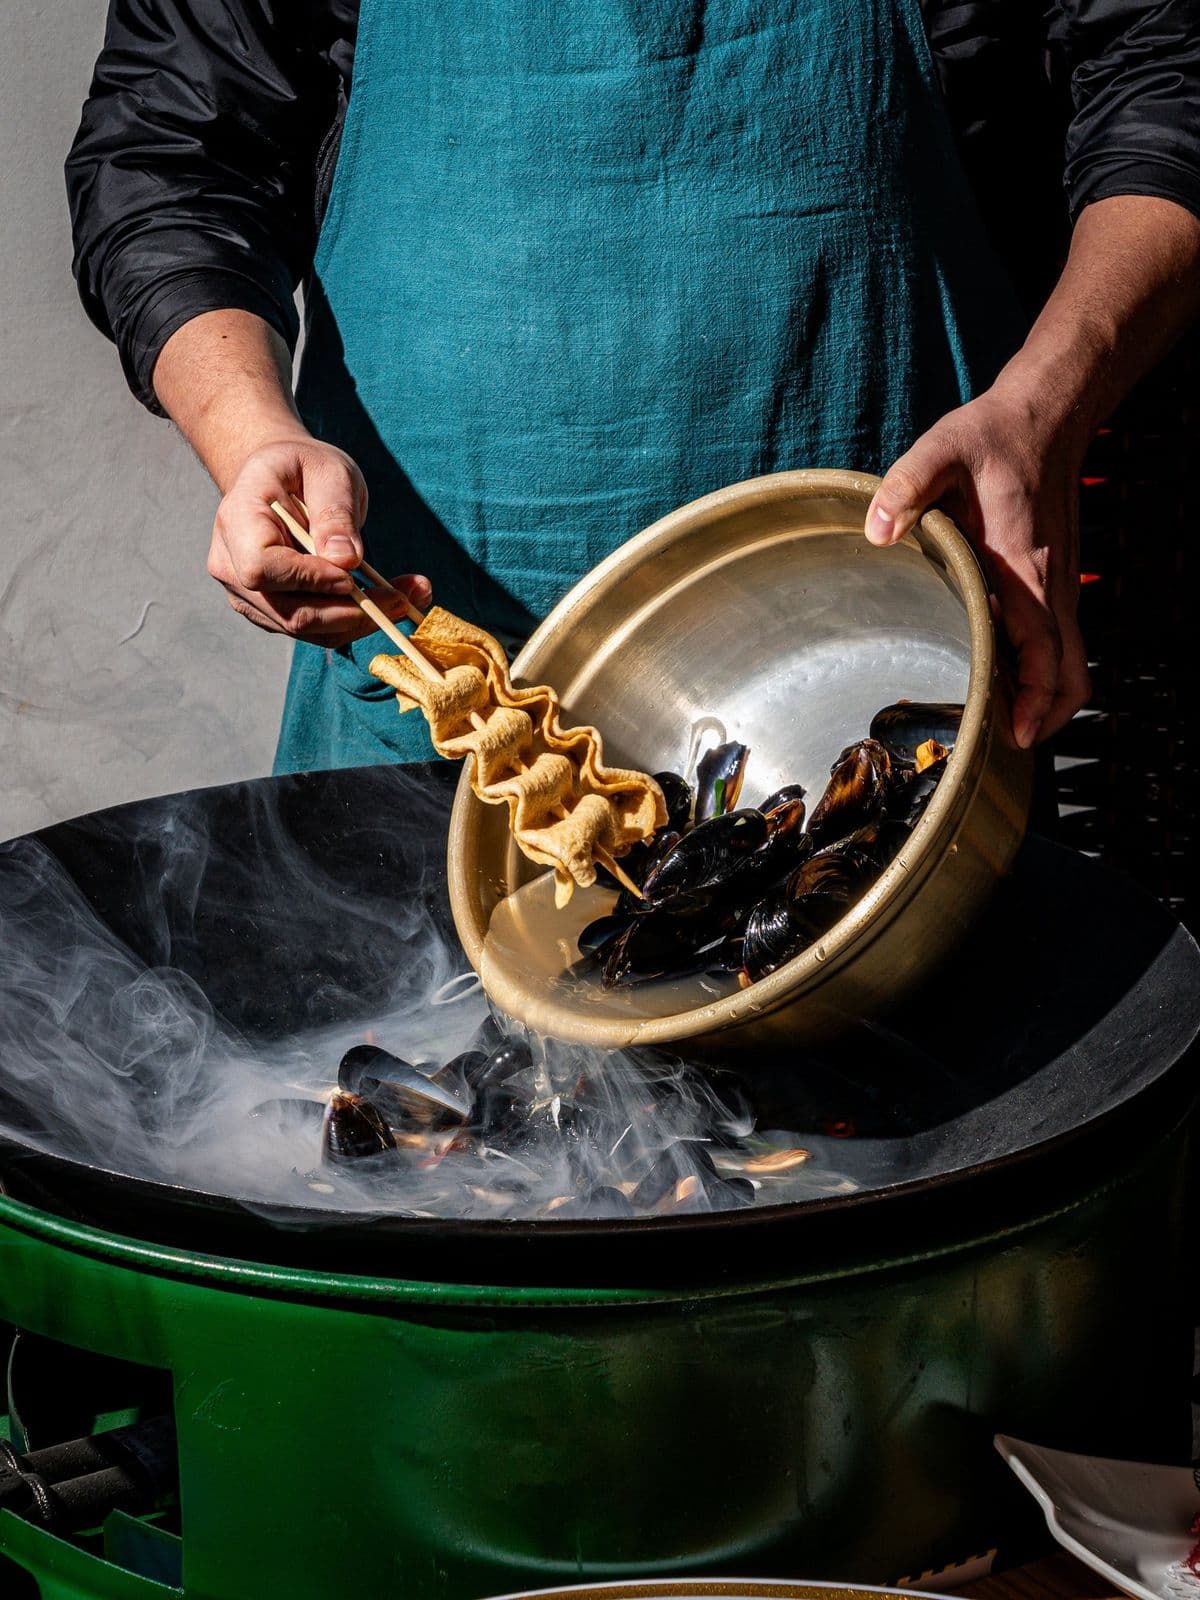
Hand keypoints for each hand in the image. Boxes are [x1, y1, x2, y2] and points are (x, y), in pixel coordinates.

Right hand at [206, 435, 430, 644]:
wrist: (282, 482)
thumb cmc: (303, 468)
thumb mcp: (328, 471)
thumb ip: (335, 512)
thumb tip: (346, 560)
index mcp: (238, 521)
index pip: (263, 569)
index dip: (309, 579)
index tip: (353, 576)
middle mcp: (232, 566)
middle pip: (288, 611)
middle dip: (351, 611)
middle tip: (406, 597)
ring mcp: (249, 595)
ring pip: (306, 629)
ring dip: (362, 621)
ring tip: (410, 596)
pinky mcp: (274, 612)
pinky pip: (315, 630)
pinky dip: (356, 622)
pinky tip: (390, 600)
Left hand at [865, 387, 1090, 747]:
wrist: (1045, 415)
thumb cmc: (995, 437)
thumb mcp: (943, 450)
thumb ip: (906, 487)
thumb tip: (877, 530)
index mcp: (1028, 569)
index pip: (1049, 655)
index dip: (1035, 702)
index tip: (1014, 735)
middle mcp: (1054, 586)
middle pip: (1071, 676)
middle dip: (1043, 716)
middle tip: (1004, 741)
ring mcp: (1059, 586)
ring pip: (1069, 662)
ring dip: (1042, 696)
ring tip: (1000, 720)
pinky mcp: (1054, 581)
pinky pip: (1058, 642)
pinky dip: (1041, 670)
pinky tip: (1003, 675)